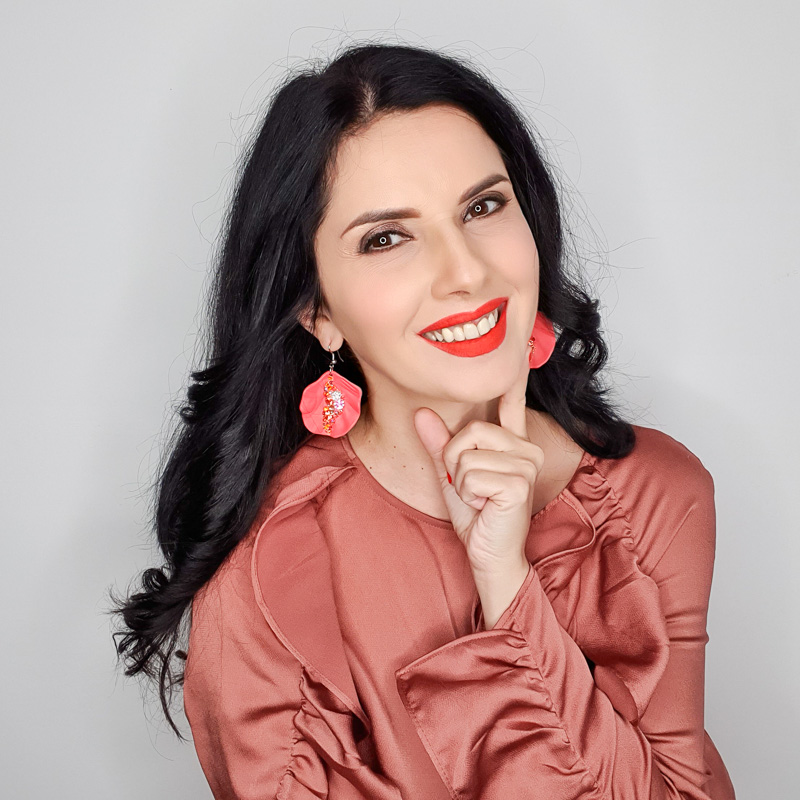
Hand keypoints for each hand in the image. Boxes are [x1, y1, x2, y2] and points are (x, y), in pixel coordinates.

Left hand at [413, 347, 543, 575]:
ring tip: (478, 498)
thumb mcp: (451, 474)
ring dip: (460, 483)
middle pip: (471, 431)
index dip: (514, 378)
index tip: (518, 351)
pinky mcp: (520, 483)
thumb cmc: (476, 515)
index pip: (509, 405)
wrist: (489, 554)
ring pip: (467, 456)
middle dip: (455, 461)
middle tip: (469, 485)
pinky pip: (471, 475)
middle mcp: (527, 448)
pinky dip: (466, 495)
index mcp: (515, 442)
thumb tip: (421, 413)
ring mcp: (527, 465)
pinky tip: (484, 507)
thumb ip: (440, 444)